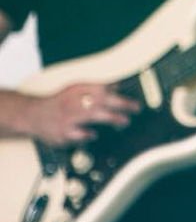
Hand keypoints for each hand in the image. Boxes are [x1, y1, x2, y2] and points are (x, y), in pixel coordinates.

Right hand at [25, 82, 140, 146]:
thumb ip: (96, 87)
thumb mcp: (76, 89)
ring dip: (111, 118)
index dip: (118, 92)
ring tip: (124, 121)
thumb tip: (117, 86)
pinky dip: (86, 135)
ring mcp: (69, 118)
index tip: (133, 98)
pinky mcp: (63, 132)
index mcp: (78, 91)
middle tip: (136, 108)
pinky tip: (93, 135)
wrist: (32, 114)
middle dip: (121, 104)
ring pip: (92, 116)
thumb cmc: (59, 102)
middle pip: (101, 101)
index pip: (101, 88)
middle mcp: (74, 102)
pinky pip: (77, 135)